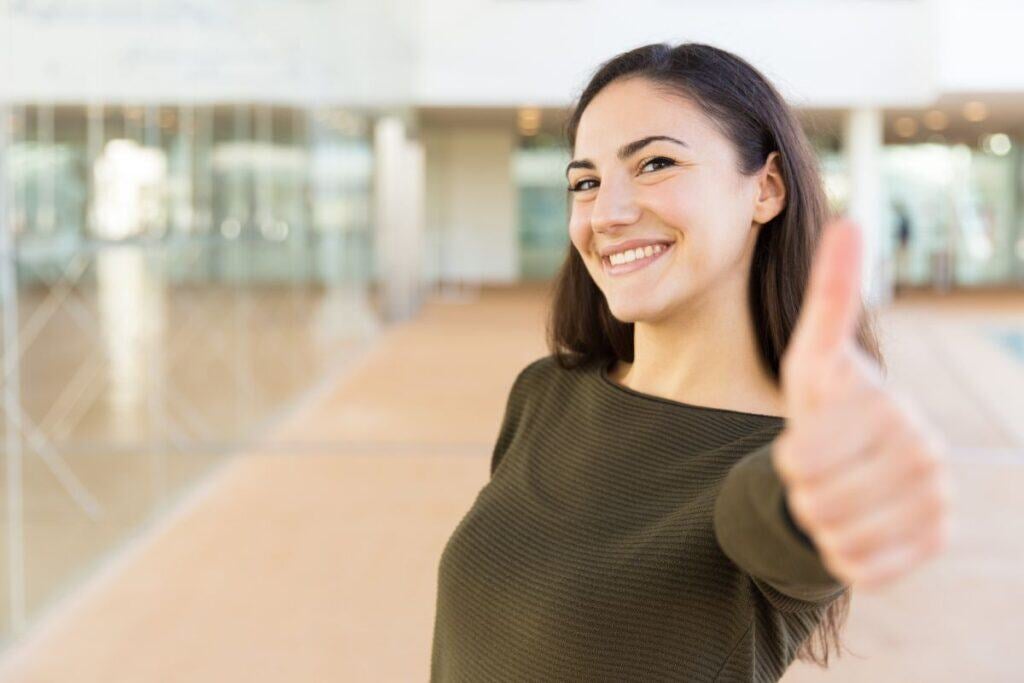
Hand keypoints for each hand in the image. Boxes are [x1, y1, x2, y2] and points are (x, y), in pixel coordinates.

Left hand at [772, 218, 954, 590]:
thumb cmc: (825, 406)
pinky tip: (848, 526)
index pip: (803, 457)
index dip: (787, 457)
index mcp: (892, 410)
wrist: (852, 464)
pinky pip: (862, 567)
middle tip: (814, 473)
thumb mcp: (815, 355)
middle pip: (816, 499)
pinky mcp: (933, 541)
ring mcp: (935, 501)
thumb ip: (831, 295)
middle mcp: (926, 455)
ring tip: (828, 496)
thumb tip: (851, 219)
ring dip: (816, 521)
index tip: (801, 442)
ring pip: (834, 535)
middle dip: (800, 489)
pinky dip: (840, 554)